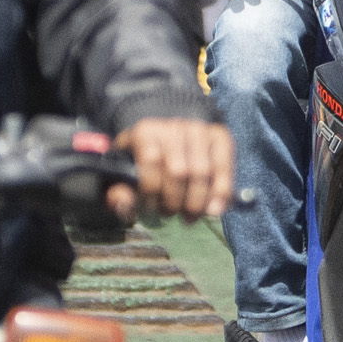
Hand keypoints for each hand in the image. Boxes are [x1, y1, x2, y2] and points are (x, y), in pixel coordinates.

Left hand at [113, 117, 233, 222]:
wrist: (170, 136)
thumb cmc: (145, 164)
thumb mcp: (124, 175)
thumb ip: (118, 193)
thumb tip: (122, 203)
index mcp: (145, 131)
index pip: (151, 161)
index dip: (152, 191)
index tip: (151, 208)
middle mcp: (174, 125)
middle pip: (178, 171)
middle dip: (175, 201)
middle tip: (171, 214)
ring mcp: (199, 129)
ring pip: (202, 172)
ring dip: (196, 202)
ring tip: (189, 216)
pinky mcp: (220, 136)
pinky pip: (224, 166)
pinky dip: (221, 192)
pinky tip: (214, 210)